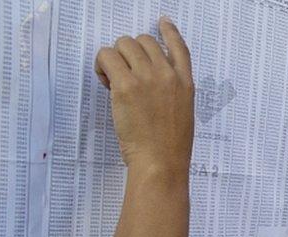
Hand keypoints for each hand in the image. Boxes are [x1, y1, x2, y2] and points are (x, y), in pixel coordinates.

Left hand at [94, 17, 193, 176]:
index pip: (179, 47)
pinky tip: (104, 82)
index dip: (169, 32)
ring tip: (112, 79)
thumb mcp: (182, 114)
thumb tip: (148, 81)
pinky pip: (106, 56)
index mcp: (185, 83)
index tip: (163, 23)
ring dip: (114, 57)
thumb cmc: (170, 147)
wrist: (162, 162)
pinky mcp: (126, 86)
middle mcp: (168, 75)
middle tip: (123, 73)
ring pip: (124, 44)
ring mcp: (147, 78)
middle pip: (144, 40)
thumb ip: (171, 93)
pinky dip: (101, 65)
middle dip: (130, 52)